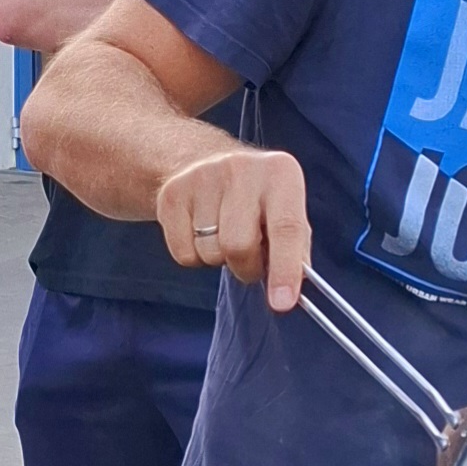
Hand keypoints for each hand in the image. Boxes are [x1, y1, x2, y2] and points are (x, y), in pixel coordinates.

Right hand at [153, 143, 310, 310]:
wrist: (202, 162)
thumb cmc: (255, 198)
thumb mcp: (286, 210)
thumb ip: (295, 248)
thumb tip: (289, 290)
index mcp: (280, 173)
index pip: (286, 228)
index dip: (285, 269)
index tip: (282, 303)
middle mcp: (241, 169)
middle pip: (239, 246)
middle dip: (246, 267)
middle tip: (250, 258)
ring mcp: (202, 178)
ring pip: (209, 252)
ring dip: (219, 259)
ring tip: (224, 236)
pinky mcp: (171, 195)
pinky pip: (183, 254)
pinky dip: (194, 256)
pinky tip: (200, 233)